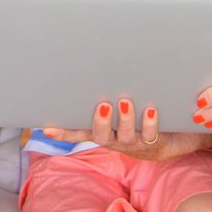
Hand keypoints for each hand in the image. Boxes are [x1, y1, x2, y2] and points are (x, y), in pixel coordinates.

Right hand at [43, 99, 162, 157]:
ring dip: (124, 119)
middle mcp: (114, 140)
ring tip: (125, 101)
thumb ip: (103, 99)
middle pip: (101, 136)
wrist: (165, 141)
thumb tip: (86, 69)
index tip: (47, 129)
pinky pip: (149, 135)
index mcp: (102, 132)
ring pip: (126, 135)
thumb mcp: (117, 113)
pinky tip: (150, 109)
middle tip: (103, 105)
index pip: (78, 133)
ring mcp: (132, 142)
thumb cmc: (134, 120)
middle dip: (100, 122)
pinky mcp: (151, 143)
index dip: (63, 133)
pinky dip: (149, 122)